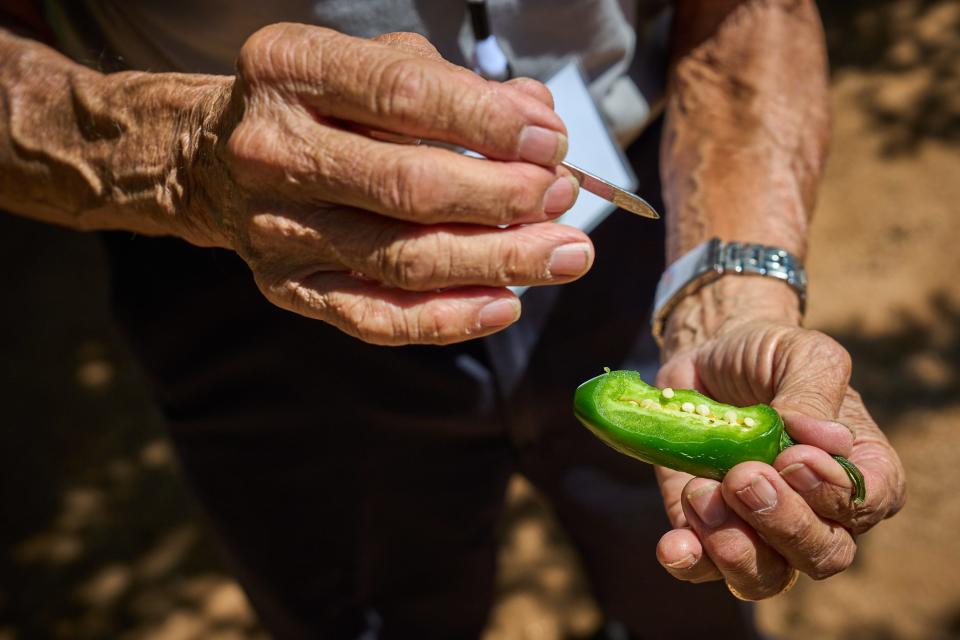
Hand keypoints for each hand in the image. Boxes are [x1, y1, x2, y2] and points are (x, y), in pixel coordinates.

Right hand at [190, 25, 589, 344]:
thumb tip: (537, 117)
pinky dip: (448, 319)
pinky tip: (505, 304)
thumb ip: (456, 86)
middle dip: (504, 198)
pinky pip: (376, 318)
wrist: (219, 160)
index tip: (551, 141)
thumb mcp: (377, 65)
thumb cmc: (321, 105)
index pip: (404, 97)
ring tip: (565, 255)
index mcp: (292, 69)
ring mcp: (278, 228)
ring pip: (403, 260)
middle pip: (410, 188)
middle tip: (562, 198)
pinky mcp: (289, 287)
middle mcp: (275, 151)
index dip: (488, 124)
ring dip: (498, 261)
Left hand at [652, 284, 905, 599]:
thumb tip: (827, 440)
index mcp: (859, 467)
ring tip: (702, 495)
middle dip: (783, 523)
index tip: (793, 457)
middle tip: (742, 477)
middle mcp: (818, 511)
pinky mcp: (708, 530)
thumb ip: (815, 391)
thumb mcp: (800, 352)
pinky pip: (705, 568)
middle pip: (823, 553)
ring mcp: (761, 527)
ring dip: (737, 548)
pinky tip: (674, 543)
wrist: (703, 359)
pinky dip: (691, 561)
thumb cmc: (766, 355)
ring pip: (768, 576)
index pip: (869, 503)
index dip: (835, 493)